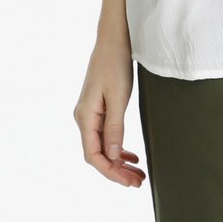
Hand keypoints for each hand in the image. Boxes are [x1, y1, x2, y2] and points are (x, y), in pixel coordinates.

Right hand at [73, 33, 146, 187]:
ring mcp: (90, 113)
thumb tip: (114, 156)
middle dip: (117, 171)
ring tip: (138, 173)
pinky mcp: (98, 108)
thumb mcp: (118, 96)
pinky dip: (118, 147)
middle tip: (139, 182)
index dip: (111, 172)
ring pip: (103, 146)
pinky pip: (105, 135)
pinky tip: (130, 155)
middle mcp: (83, 118)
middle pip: (98, 154)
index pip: (94, 156)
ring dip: (119, 161)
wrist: (113, 39)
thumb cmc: (115, 64)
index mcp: (85, 117)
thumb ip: (115, 127)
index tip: (130, 182)